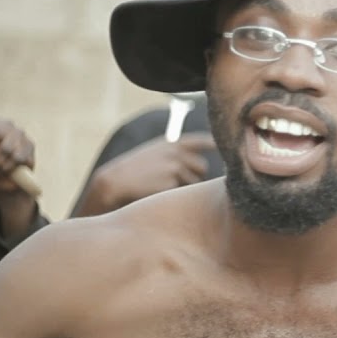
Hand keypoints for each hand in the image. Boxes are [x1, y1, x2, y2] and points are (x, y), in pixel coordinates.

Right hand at [82, 133, 215, 213]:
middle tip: (177, 181)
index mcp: (172, 144)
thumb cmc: (135, 169)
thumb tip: (202, 164)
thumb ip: (176, 154)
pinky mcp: (172, 184)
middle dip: (195, 175)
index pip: (200, 141)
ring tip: (161, 186)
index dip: (212, 145)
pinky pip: (183, 194)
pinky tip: (158, 193)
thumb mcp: (154, 153)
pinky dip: (175, 196)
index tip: (221, 148)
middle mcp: (177, 153)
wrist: (115, 182)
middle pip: (202, 167)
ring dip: (184, 188)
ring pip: (194, 183)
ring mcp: (175, 168)